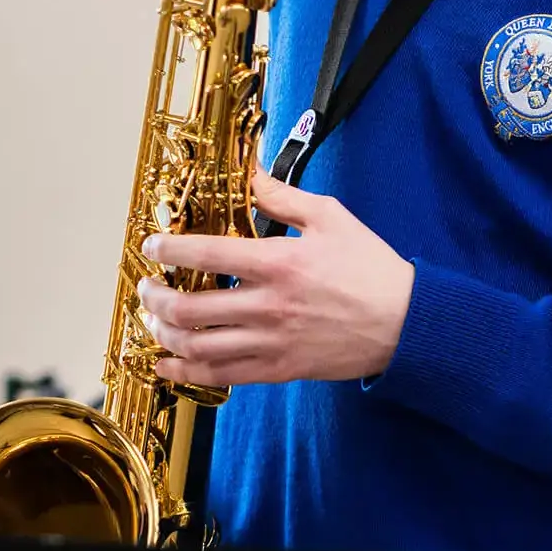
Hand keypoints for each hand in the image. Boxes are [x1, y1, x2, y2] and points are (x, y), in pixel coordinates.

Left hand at [136, 171, 415, 385]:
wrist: (405, 323)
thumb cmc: (371, 267)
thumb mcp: (330, 217)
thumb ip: (282, 196)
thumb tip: (247, 174)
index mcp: (279, 263)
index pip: (206, 255)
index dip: (168, 250)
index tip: (151, 247)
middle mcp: (269, 306)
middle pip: (190, 309)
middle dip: (155, 298)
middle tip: (146, 288)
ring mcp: (272, 342)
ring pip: (198, 347)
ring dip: (164, 335)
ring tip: (153, 322)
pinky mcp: (279, 370)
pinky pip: (221, 376)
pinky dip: (186, 372)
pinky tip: (166, 364)